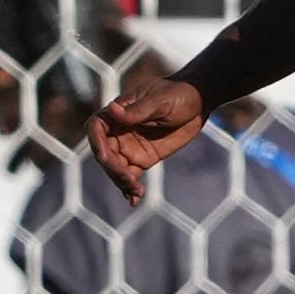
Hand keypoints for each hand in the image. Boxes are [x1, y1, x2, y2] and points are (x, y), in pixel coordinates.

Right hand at [86, 70, 211, 201]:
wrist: (198, 104)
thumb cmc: (178, 94)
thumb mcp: (160, 100)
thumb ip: (138, 110)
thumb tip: (112, 109)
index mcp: (118, 113)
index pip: (96, 128)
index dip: (97, 143)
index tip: (106, 157)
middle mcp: (118, 131)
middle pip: (105, 153)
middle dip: (113, 168)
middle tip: (129, 179)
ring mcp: (129, 147)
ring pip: (116, 168)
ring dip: (121, 182)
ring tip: (136, 190)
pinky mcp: (142, 159)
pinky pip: (130, 176)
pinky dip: (130, 189)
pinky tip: (135, 199)